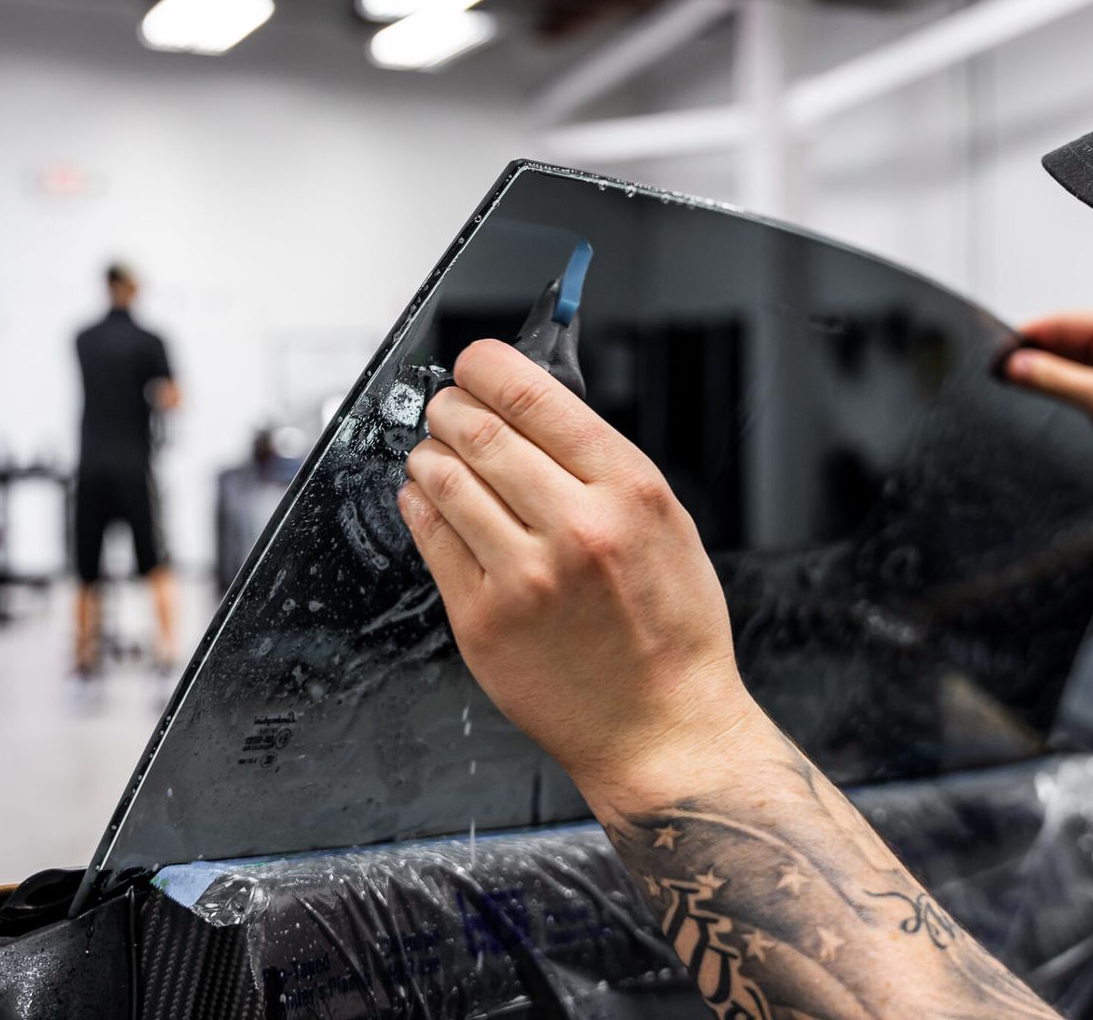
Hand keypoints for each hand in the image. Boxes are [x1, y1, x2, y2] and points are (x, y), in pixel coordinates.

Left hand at [398, 339, 769, 806]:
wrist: (663, 729)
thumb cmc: (673, 633)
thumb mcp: (669, 525)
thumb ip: (605, 467)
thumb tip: (539, 410)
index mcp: (628, 493)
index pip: (536, 398)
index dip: (489, 366)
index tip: (475, 363)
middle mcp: (575, 529)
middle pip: (480, 431)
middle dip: (452, 407)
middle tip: (449, 407)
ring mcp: (523, 577)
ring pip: (443, 479)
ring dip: (430, 453)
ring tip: (436, 454)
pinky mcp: (482, 620)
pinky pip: (429, 538)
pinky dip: (420, 506)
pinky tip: (428, 501)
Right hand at [1003, 312, 1092, 482]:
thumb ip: (1054, 379)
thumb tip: (1014, 364)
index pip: (1061, 322)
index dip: (1026, 338)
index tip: (997, 356)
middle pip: (1064, 340)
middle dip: (1037, 359)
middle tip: (1005, 378)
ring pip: (1072, 361)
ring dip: (1054, 377)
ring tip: (1032, 393)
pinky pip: (1084, 379)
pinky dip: (1069, 389)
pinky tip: (1061, 403)